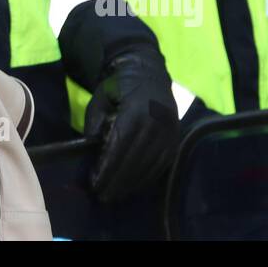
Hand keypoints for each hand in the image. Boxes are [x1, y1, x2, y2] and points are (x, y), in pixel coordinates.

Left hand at [83, 47, 179, 202]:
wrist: (147, 71)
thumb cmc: (118, 86)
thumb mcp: (100, 99)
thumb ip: (95, 123)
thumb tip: (92, 149)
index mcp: (135, 112)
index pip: (119, 148)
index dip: (107, 169)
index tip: (95, 183)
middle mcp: (155, 124)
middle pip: (134, 161)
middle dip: (117, 181)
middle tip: (103, 195)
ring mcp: (168, 132)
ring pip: (149, 166)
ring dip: (131, 183)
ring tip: (116, 193)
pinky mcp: (175, 139)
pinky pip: (162, 164)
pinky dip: (147, 177)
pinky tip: (134, 185)